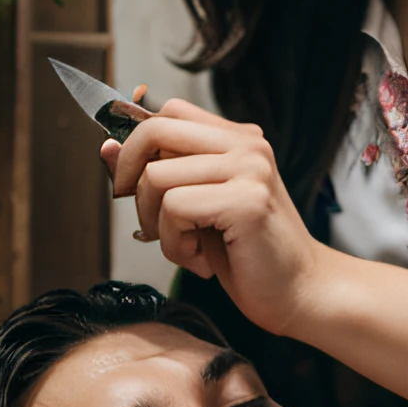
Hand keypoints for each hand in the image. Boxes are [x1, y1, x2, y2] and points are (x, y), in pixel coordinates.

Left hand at [100, 93, 323, 335]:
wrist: (300, 292)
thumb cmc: (247, 254)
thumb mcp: (194, 207)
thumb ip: (156, 174)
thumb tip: (107, 147)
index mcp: (237, 139)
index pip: (167, 114)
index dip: (136, 146)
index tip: (133, 186)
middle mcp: (246, 145)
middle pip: (155, 131)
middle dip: (130, 178)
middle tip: (147, 219)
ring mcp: (249, 169)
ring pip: (156, 177)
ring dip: (155, 224)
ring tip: (186, 247)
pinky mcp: (247, 200)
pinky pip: (174, 208)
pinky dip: (173, 243)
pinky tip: (200, 259)